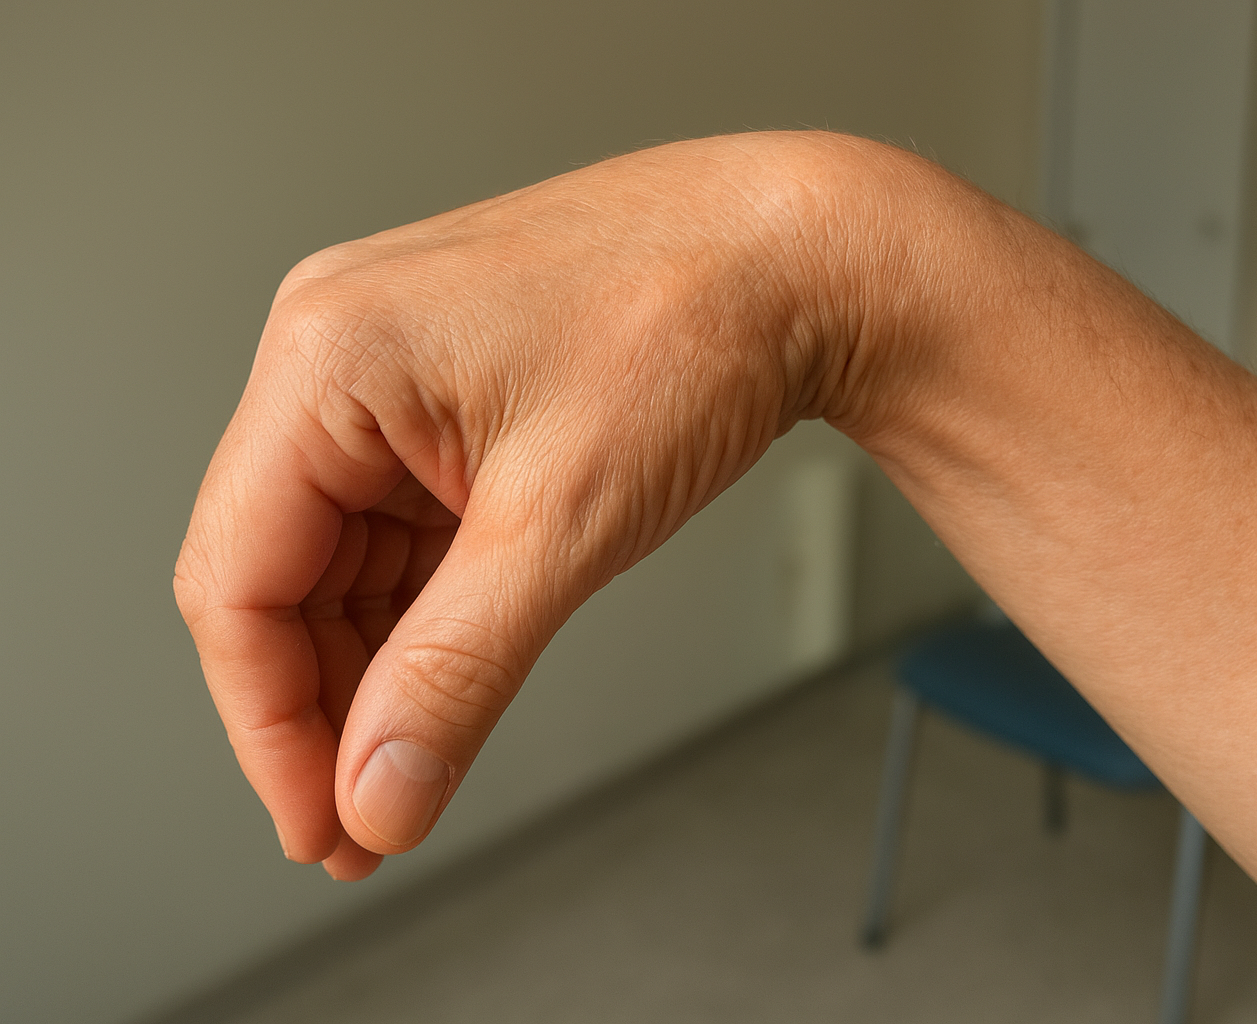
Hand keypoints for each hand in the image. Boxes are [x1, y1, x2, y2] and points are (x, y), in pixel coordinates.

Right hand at [174, 132, 916, 878]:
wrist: (795, 257)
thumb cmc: (695, 325)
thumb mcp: (563, 524)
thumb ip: (455, 672)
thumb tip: (380, 793)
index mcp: (330, 359)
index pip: (235, 577)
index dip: (267, 724)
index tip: (320, 823)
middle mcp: (336, 353)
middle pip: (274, 572)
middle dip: (321, 706)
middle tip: (369, 818)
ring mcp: (389, 371)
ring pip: (335, 558)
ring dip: (370, 665)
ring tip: (412, 762)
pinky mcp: (443, 395)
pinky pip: (395, 525)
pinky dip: (416, 610)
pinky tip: (442, 675)